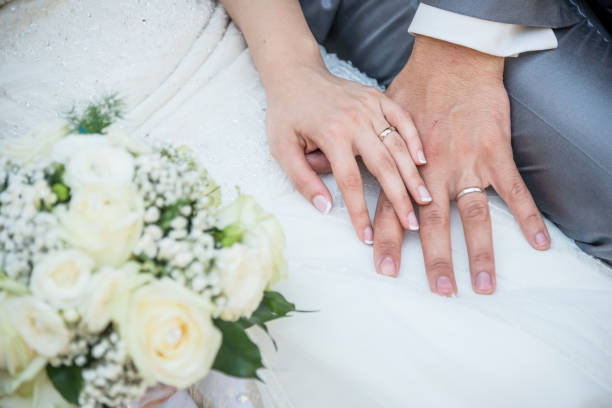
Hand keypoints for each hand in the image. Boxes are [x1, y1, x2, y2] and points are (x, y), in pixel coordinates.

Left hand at [266, 61, 431, 243]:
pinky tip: (423, 160)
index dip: (360, 212)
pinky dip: (414, 138)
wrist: (295, 74)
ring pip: (397, 145)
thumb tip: (325, 208)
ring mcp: (369, 106)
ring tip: (424, 198)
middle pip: (383, 165)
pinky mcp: (377, 97)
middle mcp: (354, 120)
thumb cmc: (286, 114)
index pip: (350, 182)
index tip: (368, 236)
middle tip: (411, 223)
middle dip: (398, 198)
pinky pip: (402, 118)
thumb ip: (302, 178)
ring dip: (412, 174)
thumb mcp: (282, 148)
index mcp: (331, 134)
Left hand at [373, 36, 550, 294]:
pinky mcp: (494, 153)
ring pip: (473, 214)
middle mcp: (433, 170)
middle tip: (440, 291)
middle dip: (435, 259)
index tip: (384, 271)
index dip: (387, 241)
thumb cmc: (411, 91)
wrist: (451, 62)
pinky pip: (514, 190)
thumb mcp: (371, 120)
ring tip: (482, 284)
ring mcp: (466, 163)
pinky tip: (539, 242)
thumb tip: (320, 169)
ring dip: (479, 250)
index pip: (390, 210)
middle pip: (432, 222)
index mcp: (401, 164)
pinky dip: (528, 216)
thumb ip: (357, 151)